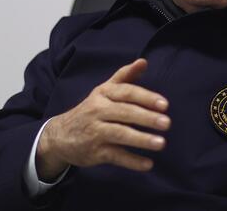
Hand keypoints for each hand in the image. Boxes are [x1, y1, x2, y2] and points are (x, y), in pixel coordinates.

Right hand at [36, 58, 169, 179]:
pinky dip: (132, 161)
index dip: (146, 97)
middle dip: (146, 118)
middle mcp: (98, 111)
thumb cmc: (91, 109)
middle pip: (125, 112)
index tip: (164, 104)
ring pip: (120, 134)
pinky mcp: (94, 152)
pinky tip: (148, 164)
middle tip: (167, 123)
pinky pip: (115, 156)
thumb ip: (125, 76)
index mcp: (103, 93)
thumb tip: (143, 61)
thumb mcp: (104, 90)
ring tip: (161, 143)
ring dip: (141, 139)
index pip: (126, 92)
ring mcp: (95, 132)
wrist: (60, 135)